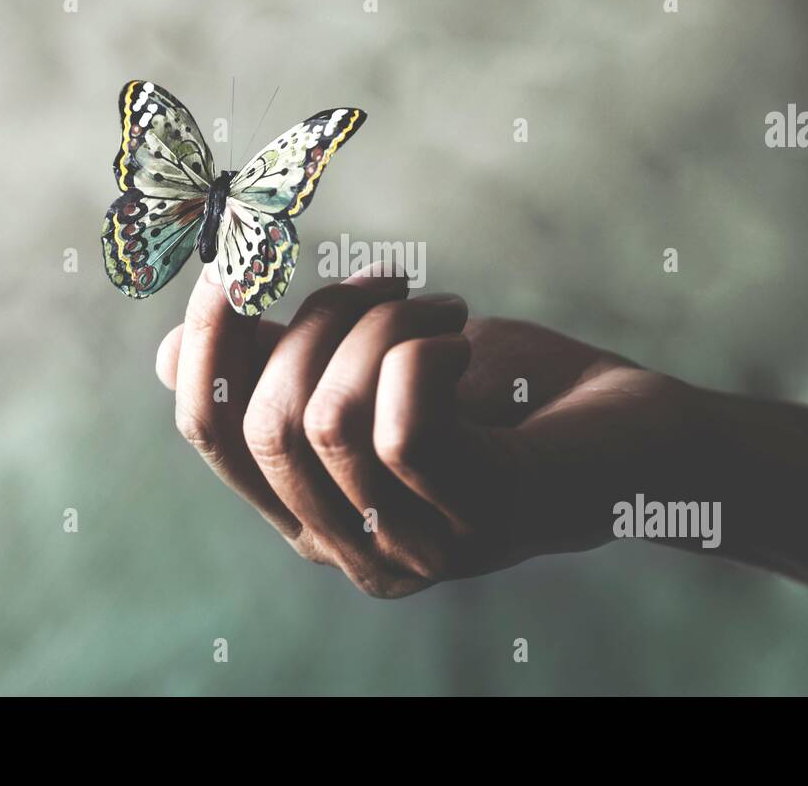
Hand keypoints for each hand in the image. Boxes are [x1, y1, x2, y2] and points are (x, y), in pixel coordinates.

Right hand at [157, 263, 694, 597]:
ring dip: (379, 327)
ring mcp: (420, 547)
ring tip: (440, 306)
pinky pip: (401, 430)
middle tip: (393, 284)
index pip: (212, 436)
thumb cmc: (507, 394)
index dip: (206, 341)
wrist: (639, 435)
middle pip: (262, 424)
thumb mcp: (373, 365)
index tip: (231, 260)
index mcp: (316, 512)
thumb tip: (168, 356)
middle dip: (316, 321)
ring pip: (327, 421)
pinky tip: (463, 341)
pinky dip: (421, 352)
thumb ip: (284, 364)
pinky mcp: (481, 520)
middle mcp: (355, 548)